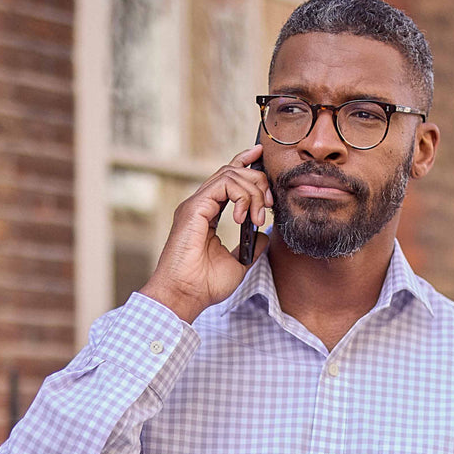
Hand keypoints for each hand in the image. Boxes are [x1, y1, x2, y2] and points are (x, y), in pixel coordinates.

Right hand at [140, 143, 271, 321]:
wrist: (185, 296)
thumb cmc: (204, 285)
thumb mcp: (238, 263)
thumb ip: (251, 246)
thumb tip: (264, 235)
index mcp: (206, 214)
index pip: (227, 179)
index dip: (244, 163)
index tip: (261, 158)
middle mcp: (200, 205)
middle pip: (232, 171)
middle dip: (258, 182)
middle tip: (268, 205)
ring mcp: (195, 205)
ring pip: (230, 174)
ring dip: (252, 192)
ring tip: (256, 218)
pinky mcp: (194, 208)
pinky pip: (224, 184)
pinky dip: (241, 196)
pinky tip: (244, 218)